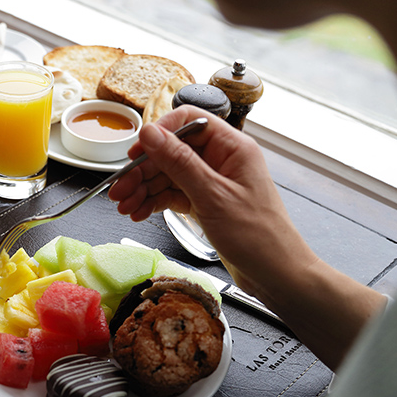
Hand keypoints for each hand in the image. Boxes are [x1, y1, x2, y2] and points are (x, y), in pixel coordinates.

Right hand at [108, 107, 314, 304]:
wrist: (277, 274)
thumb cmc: (260, 237)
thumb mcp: (213, 197)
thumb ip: (179, 163)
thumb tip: (151, 134)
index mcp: (232, 147)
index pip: (187, 122)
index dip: (158, 134)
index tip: (135, 154)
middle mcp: (222, 160)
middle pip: (172, 152)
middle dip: (143, 170)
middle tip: (120, 189)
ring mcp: (213, 183)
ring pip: (169, 176)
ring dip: (144, 189)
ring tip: (125, 206)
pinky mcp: (207, 204)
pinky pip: (174, 195)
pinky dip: (155, 203)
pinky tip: (140, 213)